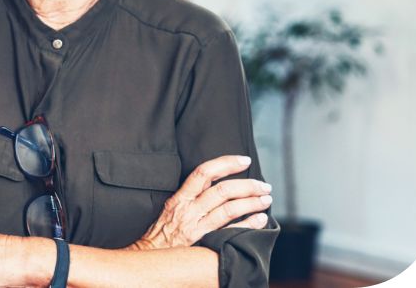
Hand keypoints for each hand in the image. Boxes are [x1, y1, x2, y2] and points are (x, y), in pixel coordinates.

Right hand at [127, 155, 271, 250]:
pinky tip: (260, 219)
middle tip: (263, 185)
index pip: (204, 172)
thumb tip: (217, 183)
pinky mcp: (204, 242)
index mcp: (181, 197)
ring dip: (252, 202)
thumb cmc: (162, 231)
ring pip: (229, 209)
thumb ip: (190, 196)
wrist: (150, 255)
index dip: (226, 163)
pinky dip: (249, 224)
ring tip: (266, 199)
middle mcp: (189, 209)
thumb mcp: (171, 207)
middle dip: (247, 185)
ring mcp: (197, 227)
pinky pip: (231, 232)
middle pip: (222, 190)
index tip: (244, 160)